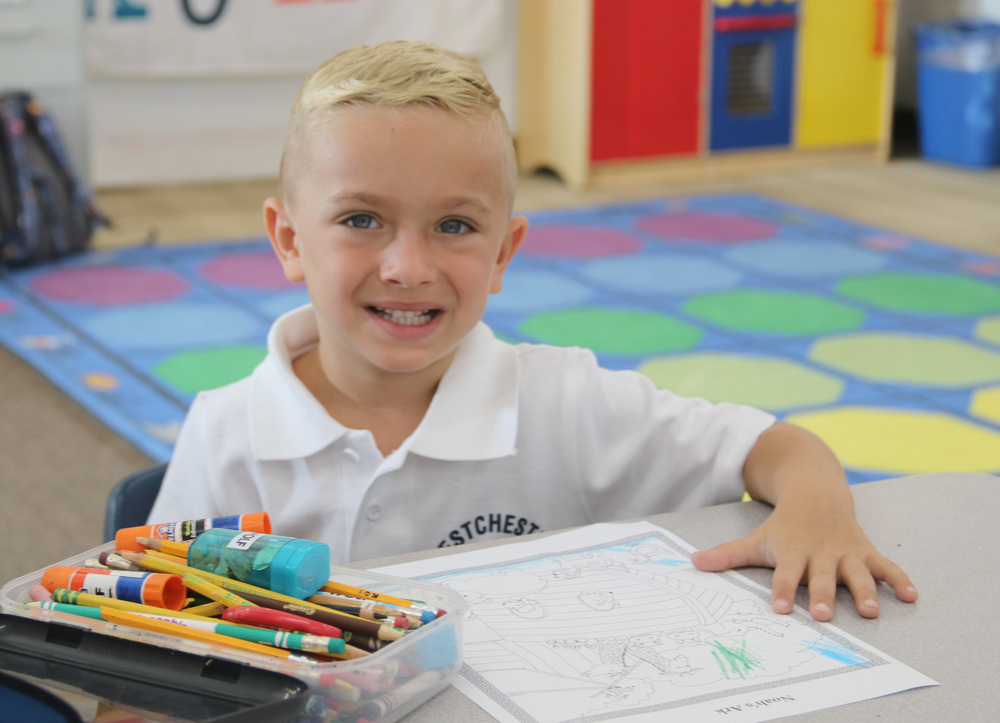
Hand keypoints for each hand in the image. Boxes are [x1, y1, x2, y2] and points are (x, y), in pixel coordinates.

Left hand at [691, 501, 918, 621]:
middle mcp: (820, 553)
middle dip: (823, 594)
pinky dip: (899, 579)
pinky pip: (886, 566)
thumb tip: (693, 563)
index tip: (780, 607)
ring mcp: (845, 552)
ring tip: (870, 611)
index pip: (785, 574)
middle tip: (822, 614)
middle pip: (822, 577)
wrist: (815, 489)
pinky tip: (912, 596)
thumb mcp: (757, 538)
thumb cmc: (784, 525)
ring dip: (865, 591)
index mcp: (793, 552)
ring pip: (857, 573)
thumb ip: (728, 554)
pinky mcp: (866, 550)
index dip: (783, 590)